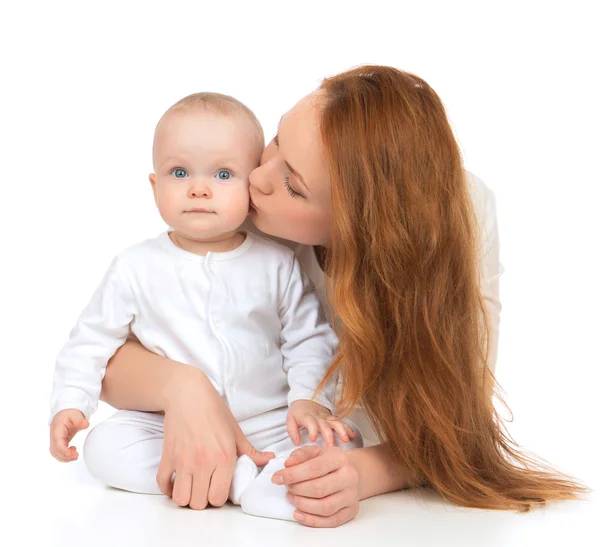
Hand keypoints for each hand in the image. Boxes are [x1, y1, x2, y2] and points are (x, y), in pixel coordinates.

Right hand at [49, 409, 89, 461]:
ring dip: (64, 457)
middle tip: (76, 456)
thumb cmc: (68, 413)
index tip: (72, 454)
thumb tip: (86, 425)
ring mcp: (55, 440)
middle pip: (55, 451)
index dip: (64, 451)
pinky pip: (58, 451)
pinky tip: (72, 451)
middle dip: (65, 456)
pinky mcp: (58, 442)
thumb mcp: (75, 415)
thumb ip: (80, 420)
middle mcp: (54, 436)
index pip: (57, 444)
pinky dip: (64, 455)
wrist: (65, 412)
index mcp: (57, 430)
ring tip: (75, 455)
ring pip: (55, 453)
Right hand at [156, 366, 274, 509]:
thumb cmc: (214, 411)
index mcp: (223, 458)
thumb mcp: (236, 431)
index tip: (218, 489)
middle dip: (202, 500)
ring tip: (191, 486)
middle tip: (204, 488)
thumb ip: (251, 451)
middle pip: (199, 503)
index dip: (219, 498)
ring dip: (185, 496)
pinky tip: (176, 480)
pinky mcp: (167, 456)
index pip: (219, 498)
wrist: (188, 394)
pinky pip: (162, 484)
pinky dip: (168, 488)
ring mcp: (183, 461)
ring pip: (181, 499)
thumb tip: (268, 460)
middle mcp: (203, 463)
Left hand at [272, 445, 359, 527]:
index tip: (277, 478)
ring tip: (291, 498)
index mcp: (339, 458)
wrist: (350, 472)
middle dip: (297, 490)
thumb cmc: (328, 462)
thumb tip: (288, 465)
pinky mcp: (351, 511)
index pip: (314, 468)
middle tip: (287, 488)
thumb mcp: (314, 452)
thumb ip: (300, 455)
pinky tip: (298, 513)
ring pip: (325, 507)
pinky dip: (311, 520)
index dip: (293, 474)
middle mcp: (349, 476)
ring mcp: (351, 495)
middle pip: (319, 489)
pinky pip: (330, 521)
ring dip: (302, 505)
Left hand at [287, 400, 356, 446]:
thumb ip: (292, 431)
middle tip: (331, 446)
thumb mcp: (290, 419)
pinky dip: (348, 428)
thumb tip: (296, 443)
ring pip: (335, 422)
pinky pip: (341, 422)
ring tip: (346, 440)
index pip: (310, 423)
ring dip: (341, 430)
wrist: (306, 399)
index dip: (312, 430)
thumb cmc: (298, 412)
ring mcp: (327, 417)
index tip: (313, 440)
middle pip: (325, 425)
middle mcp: (318, 417)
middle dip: (329, 435)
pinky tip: (353, 435)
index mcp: (307, 417)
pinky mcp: (332, 418)